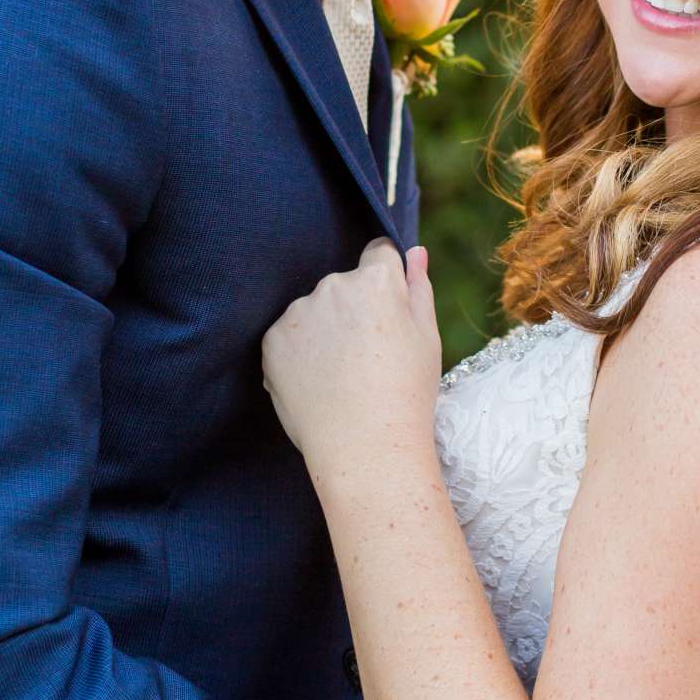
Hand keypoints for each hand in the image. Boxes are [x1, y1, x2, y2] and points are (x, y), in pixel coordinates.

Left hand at [262, 237, 441, 473]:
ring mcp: (298, 313)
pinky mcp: (272, 340)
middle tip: (369, 358)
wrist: (364, 447)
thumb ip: (418, 287)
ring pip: (315, 312)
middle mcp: (333, 286)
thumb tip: (415, 251)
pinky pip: (290, 337)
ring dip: (325, 331)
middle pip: (345, 286)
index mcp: (375, 281)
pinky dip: (301, 354)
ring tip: (343, 376)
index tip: (387, 314)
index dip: (386, 281)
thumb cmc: (406, 394)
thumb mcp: (427, 338)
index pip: (379, 253)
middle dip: (356, 310)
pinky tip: (320, 384)